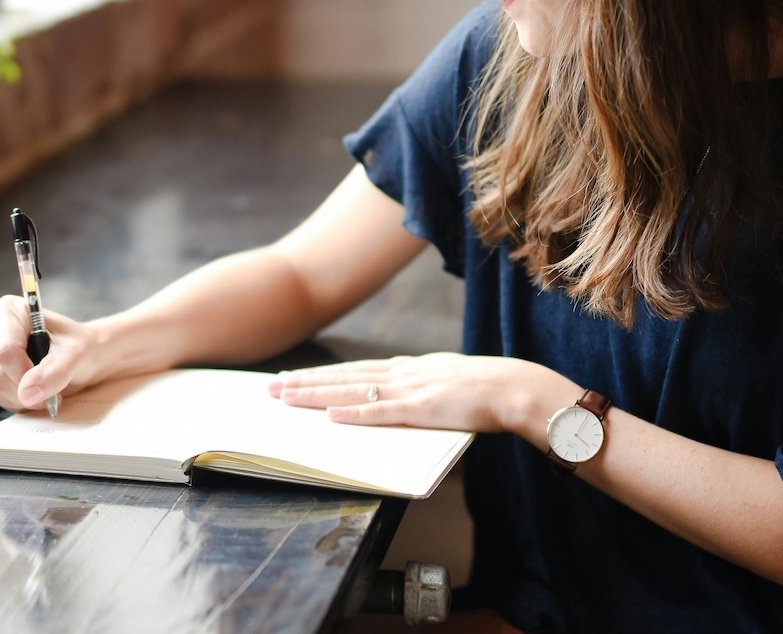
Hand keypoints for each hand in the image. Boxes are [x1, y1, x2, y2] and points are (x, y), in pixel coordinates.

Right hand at [0, 296, 100, 411]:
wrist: (84, 356)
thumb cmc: (80, 346)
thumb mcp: (76, 354)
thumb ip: (54, 372)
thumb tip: (27, 393)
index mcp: (10, 310)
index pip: (6, 351)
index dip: (25, 373)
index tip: (48, 379)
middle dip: (26, 389)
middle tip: (52, 388)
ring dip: (24, 397)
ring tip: (46, 387)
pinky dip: (19, 400)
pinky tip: (35, 390)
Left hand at [270, 352, 564, 435]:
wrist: (511, 387)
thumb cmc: (483, 390)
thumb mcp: (442, 381)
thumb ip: (418, 387)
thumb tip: (398, 396)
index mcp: (406, 368)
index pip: (353, 370)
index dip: (320, 375)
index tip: (292, 378)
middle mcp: (400, 374)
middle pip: (342, 377)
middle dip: (304, 382)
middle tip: (271, 388)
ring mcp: (408, 390)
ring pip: (351, 390)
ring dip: (316, 395)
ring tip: (286, 398)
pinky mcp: (420, 409)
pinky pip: (380, 412)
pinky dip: (353, 413)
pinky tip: (330, 415)